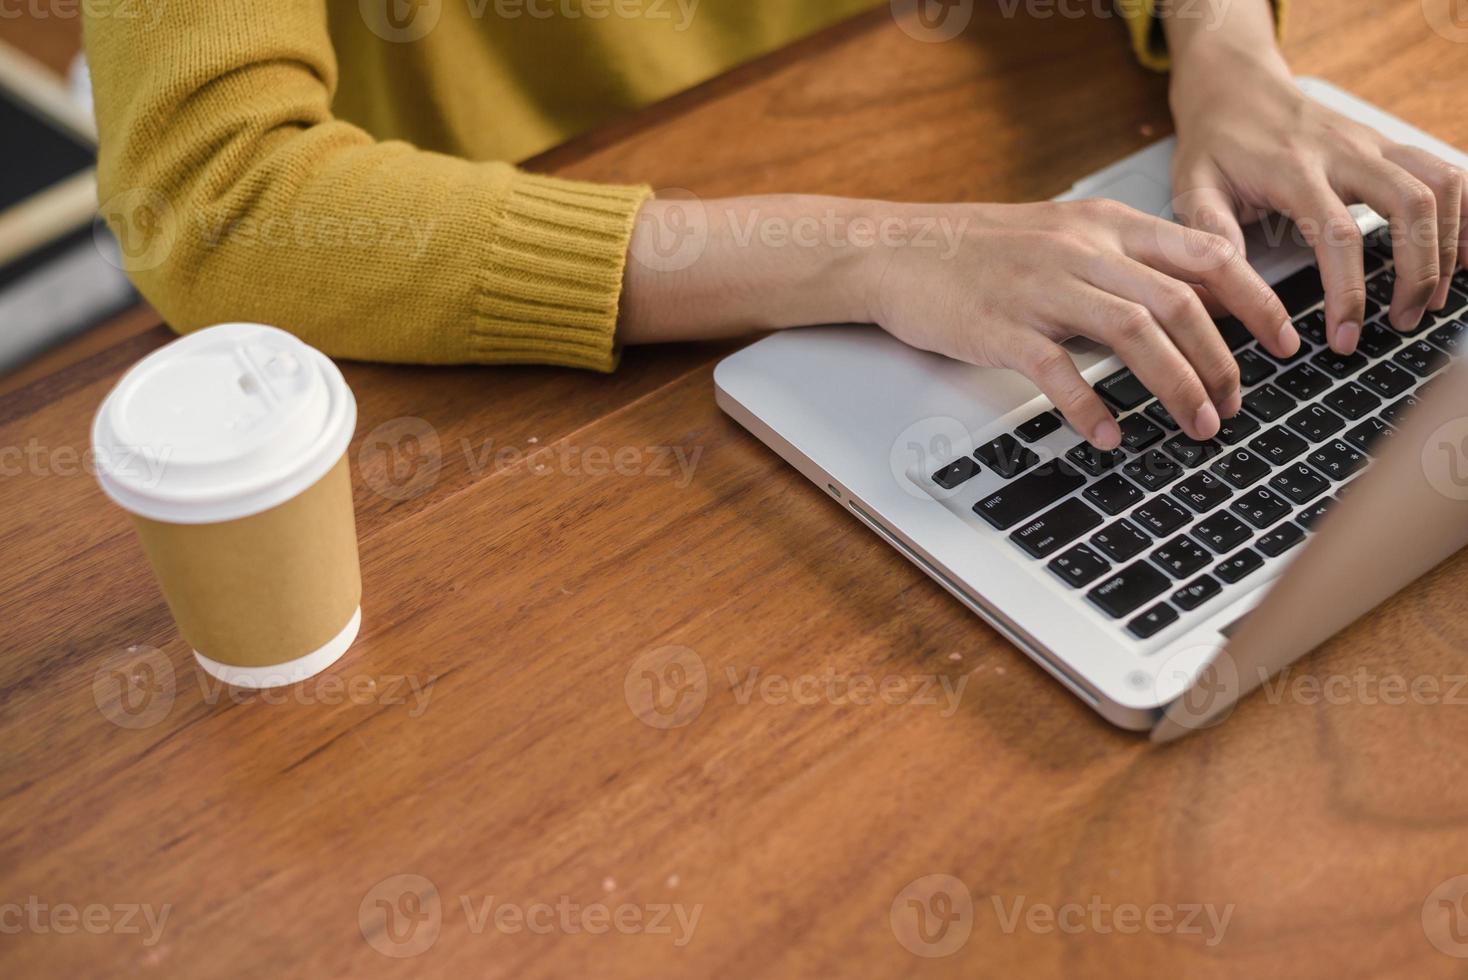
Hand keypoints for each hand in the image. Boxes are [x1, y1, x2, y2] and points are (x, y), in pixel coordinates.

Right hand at [868, 199, 1293, 448]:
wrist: (900, 250)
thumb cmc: (981, 252)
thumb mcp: (1064, 237)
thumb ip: (1125, 262)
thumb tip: (1191, 307)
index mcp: (1104, 226)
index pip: (1203, 254)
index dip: (1253, 299)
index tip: (1282, 339)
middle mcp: (1081, 252)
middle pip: (1178, 301)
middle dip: (1221, 360)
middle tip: (1235, 403)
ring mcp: (1040, 289)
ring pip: (1134, 332)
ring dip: (1176, 384)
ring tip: (1197, 425)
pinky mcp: (1000, 327)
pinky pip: (1058, 369)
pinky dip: (1090, 405)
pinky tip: (1109, 434)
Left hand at [1168, 27, 1466, 353]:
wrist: (1234, 87)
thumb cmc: (1213, 145)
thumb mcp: (1192, 190)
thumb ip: (1211, 237)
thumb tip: (1226, 298)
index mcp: (1293, 170)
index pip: (1337, 235)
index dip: (1347, 293)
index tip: (1344, 339)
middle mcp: (1345, 151)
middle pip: (1411, 204)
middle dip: (1419, 270)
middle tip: (1403, 321)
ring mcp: (1373, 144)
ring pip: (1440, 184)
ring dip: (1447, 244)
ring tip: (1432, 299)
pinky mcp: (1388, 145)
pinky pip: (1446, 171)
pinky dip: (1466, 211)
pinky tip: (1464, 253)